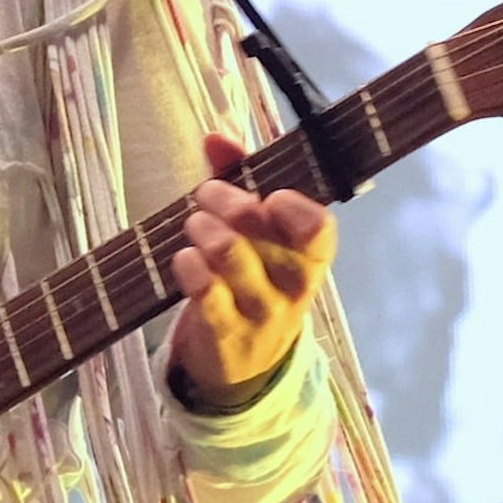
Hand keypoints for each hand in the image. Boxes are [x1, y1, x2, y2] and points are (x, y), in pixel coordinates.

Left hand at [165, 131, 336, 400]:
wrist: (247, 364)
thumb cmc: (255, 280)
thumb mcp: (259, 235)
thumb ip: (241, 179)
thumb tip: (215, 138)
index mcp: (311, 257)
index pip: (319, 231)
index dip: (296, 209)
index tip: (271, 195)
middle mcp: (292, 286)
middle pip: (268, 236)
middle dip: (231, 202)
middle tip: (207, 193)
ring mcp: (260, 313)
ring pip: (232, 258)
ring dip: (205, 229)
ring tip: (194, 223)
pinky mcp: (225, 333)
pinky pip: (206, 294)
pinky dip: (190, 267)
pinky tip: (183, 258)